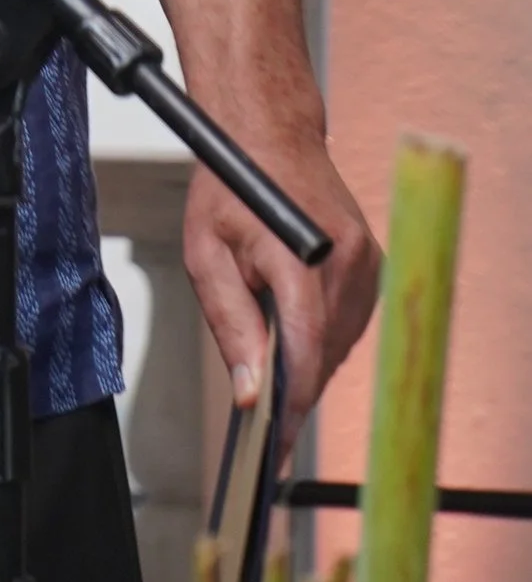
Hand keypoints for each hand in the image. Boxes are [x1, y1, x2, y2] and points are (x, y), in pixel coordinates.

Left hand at [184, 129, 379, 435]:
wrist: (268, 133)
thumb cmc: (228, 187)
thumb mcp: (206, 255)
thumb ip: (232, 326)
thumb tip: (251, 394)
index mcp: (300, 254)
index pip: (305, 349)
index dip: (291, 405)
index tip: (275, 447)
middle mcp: (347, 259)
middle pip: (325, 354)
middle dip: (295, 388)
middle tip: (262, 417)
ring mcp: (368, 260)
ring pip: (341, 343)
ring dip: (309, 361)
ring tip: (271, 360)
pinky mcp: (374, 263)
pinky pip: (351, 321)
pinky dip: (323, 336)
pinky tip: (294, 327)